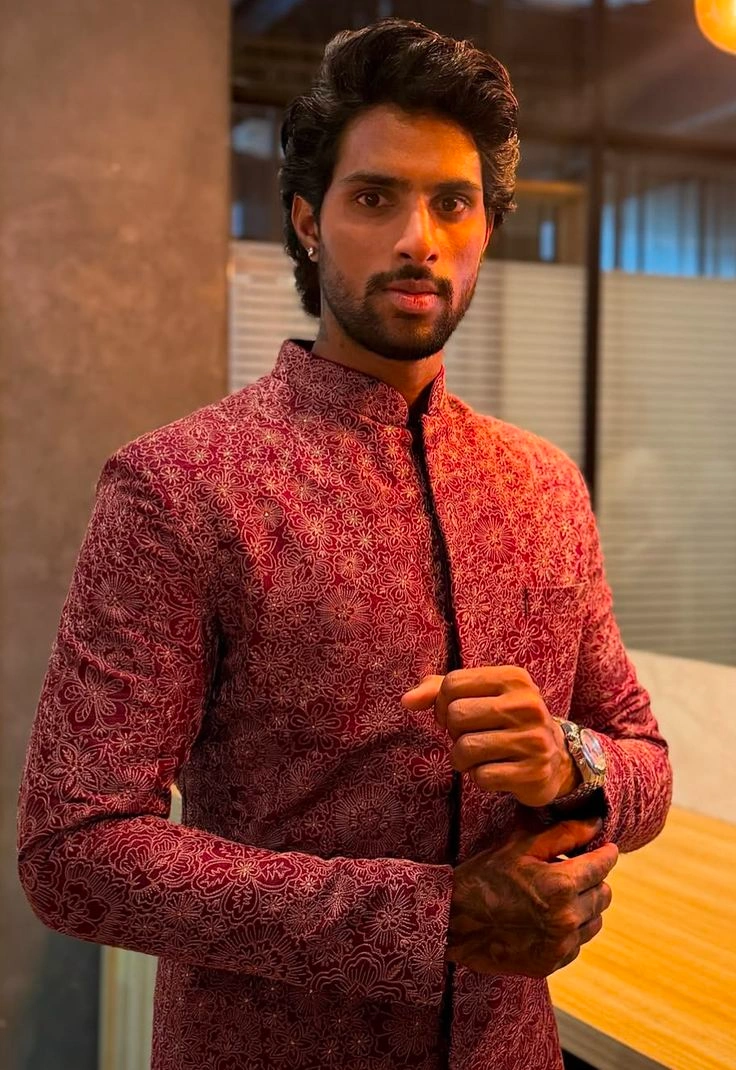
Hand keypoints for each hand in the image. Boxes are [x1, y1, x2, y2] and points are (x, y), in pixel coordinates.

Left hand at [401, 667, 579, 806]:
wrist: (555, 758)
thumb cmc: (505, 721)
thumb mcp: (480, 695)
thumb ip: (438, 690)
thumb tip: (406, 701)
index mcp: (514, 678)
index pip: (452, 683)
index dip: (442, 703)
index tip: (456, 714)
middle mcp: (527, 704)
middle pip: (456, 715)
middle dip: (453, 731)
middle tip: (471, 736)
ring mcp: (533, 739)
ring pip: (465, 748)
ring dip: (462, 758)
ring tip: (480, 755)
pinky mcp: (533, 772)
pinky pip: (481, 777)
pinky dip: (479, 777)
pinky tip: (497, 771)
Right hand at [446, 817, 617, 977]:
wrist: (455, 921)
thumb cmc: (485, 876)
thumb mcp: (520, 846)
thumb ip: (563, 834)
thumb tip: (596, 823)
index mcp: (561, 885)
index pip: (603, 866)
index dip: (605, 854)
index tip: (605, 848)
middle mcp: (566, 918)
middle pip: (604, 894)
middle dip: (594, 879)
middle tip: (573, 870)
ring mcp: (560, 945)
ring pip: (595, 921)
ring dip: (585, 906)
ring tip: (560, 896)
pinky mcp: (551, 963)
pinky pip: (577, 943)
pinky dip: (570, 929)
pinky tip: (547, 918)